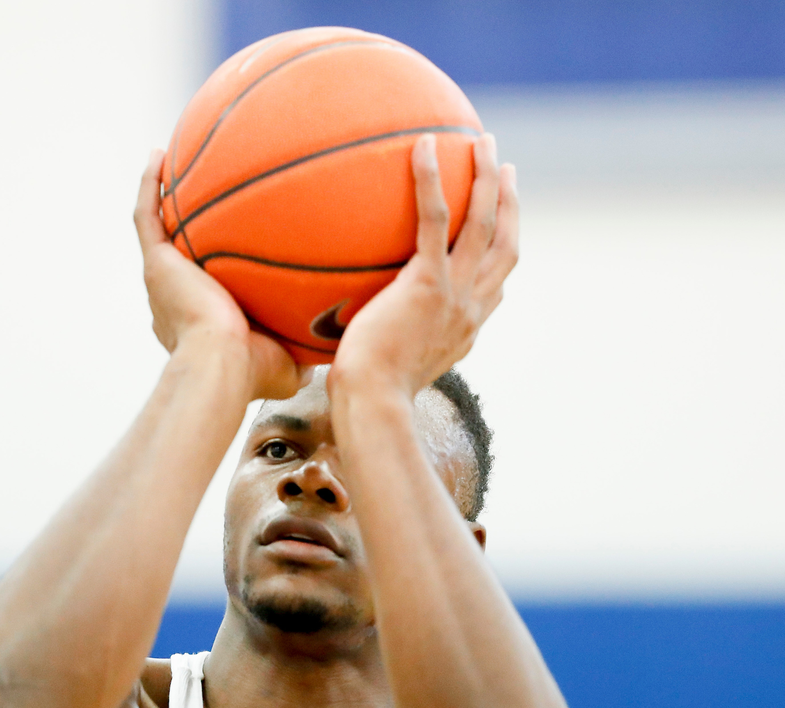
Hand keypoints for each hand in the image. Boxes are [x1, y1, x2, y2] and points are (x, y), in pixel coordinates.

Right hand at [134, 150, 308, 400]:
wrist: (221, 366)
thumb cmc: (253, 373)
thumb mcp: (289, 368)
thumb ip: (306, 354)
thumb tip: (334, 346)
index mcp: (197, 322)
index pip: (202, 292)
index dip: (210, 272)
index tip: (227, 253)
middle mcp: (173, 299)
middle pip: (178, 258)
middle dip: (183, 233)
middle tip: (199, 205)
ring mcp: (162, 279)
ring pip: (155, 230)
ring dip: (158, 198)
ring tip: (168, 165)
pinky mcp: (156, 264)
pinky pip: (146, 216)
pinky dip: (149, 186)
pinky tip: (158, 156)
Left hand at [328, 133, 518, 400]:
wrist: (373, 402)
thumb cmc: (368, 394)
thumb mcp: (391, 366)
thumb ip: (390, 340)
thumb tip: (362, 332)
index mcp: (466, 326)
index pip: (496, 281)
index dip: (504, 246)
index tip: (503, 221)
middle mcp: (472, 306)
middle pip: (505, 242)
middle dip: (509, 202)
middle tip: (504, 167)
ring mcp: (455, 293)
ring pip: (484, 223)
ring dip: (487, 178)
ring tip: (482, 142)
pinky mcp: (428, 282)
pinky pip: (435, 220)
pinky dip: (432, 180)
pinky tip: (424, 145)